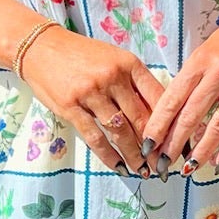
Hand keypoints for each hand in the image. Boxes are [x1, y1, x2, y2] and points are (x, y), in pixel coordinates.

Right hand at [18, 25, 163, 172]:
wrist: (41, 47)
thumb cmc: (82, 55)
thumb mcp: (114, 60)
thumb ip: (134, 84)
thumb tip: (157, 116)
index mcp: (129, 64)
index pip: (158, 97)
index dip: (170, 122)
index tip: (177, 141)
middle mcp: (113, 77)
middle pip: (141, 119)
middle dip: (155, 146)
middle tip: (164, 165)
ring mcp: (91, 93)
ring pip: (120, 132)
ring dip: (134, 155)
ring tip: (143, 170)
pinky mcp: (71, 108)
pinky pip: (95, 138)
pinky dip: (109, 156)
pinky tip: (119, 167)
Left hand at [142, 0, 218, 171]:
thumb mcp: (212, 45)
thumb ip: (197, 74)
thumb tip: (178, 104)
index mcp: (202, 59)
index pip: (173, 97)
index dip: (158, 124)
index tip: (147, 143)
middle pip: (191, 115)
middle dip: (173, 144)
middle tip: (162, 163)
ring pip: (218, 125)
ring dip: (202, 151)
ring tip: (189, 168)